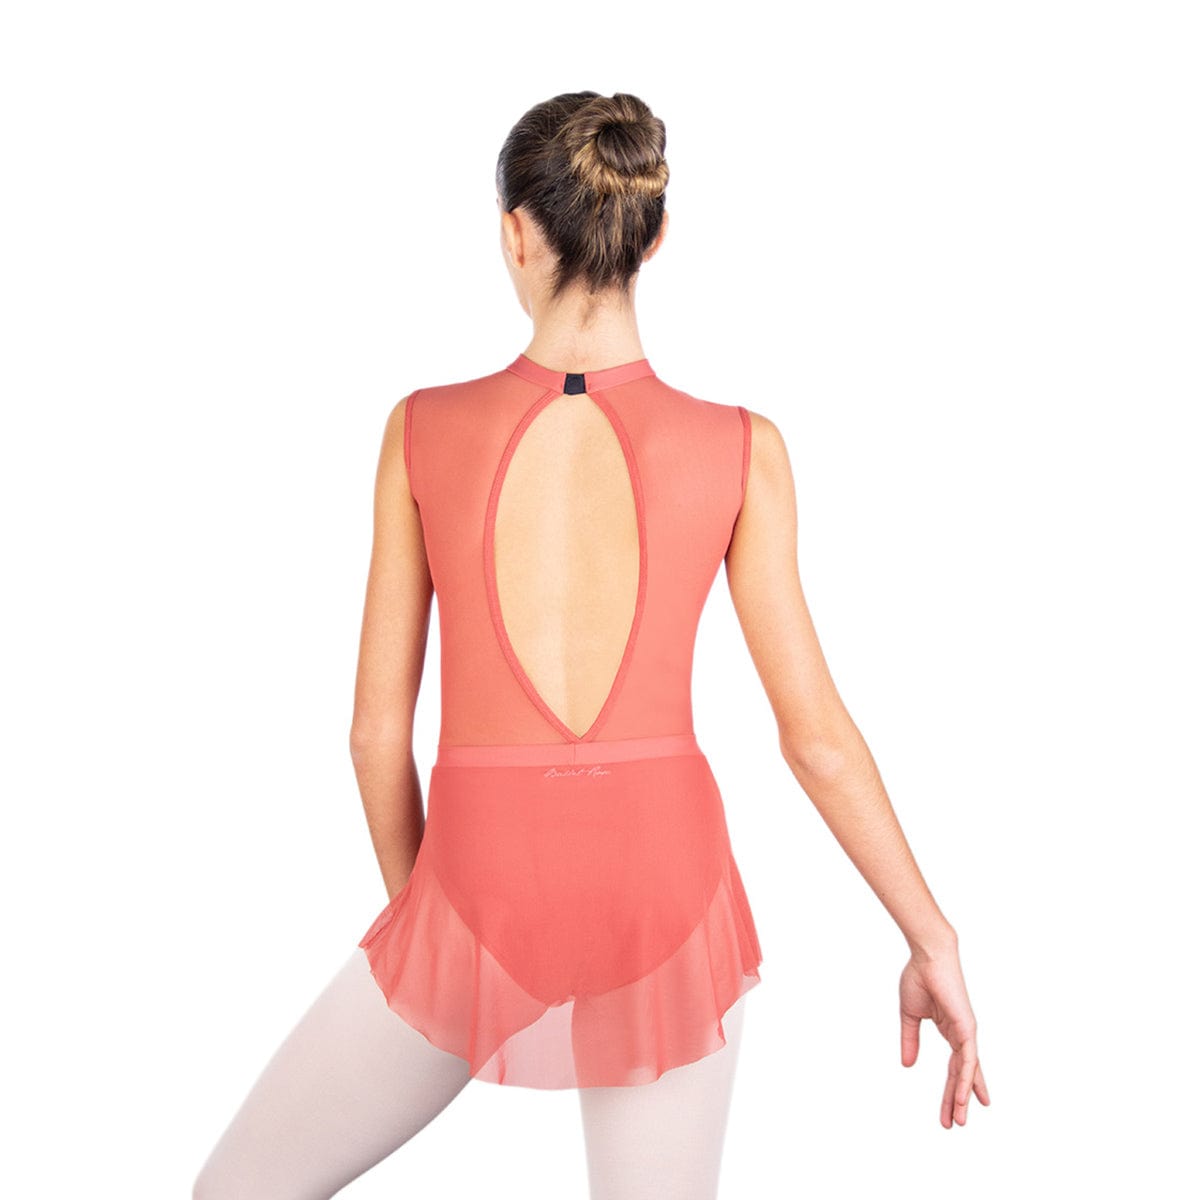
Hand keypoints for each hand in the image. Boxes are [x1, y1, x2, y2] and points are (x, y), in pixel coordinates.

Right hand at [899, 947, 989, 1127]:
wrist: (927, 956)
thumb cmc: (918, 977)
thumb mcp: (909, 1015)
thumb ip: (910, 1040)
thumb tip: (908, 1064)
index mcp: (950, 1031)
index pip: (954, 1068)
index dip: (953, 1091)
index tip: (952, 1112)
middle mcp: (962, 1036)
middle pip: (961, 1075)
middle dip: (957, 1100)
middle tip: (954, 1124)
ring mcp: (967, 1033)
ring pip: (966, 1072)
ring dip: (962, 1097)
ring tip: (959, 1120)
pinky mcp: (967, 1028)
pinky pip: (968, 1060)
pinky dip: (967, 1080)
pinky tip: (965, 1098)